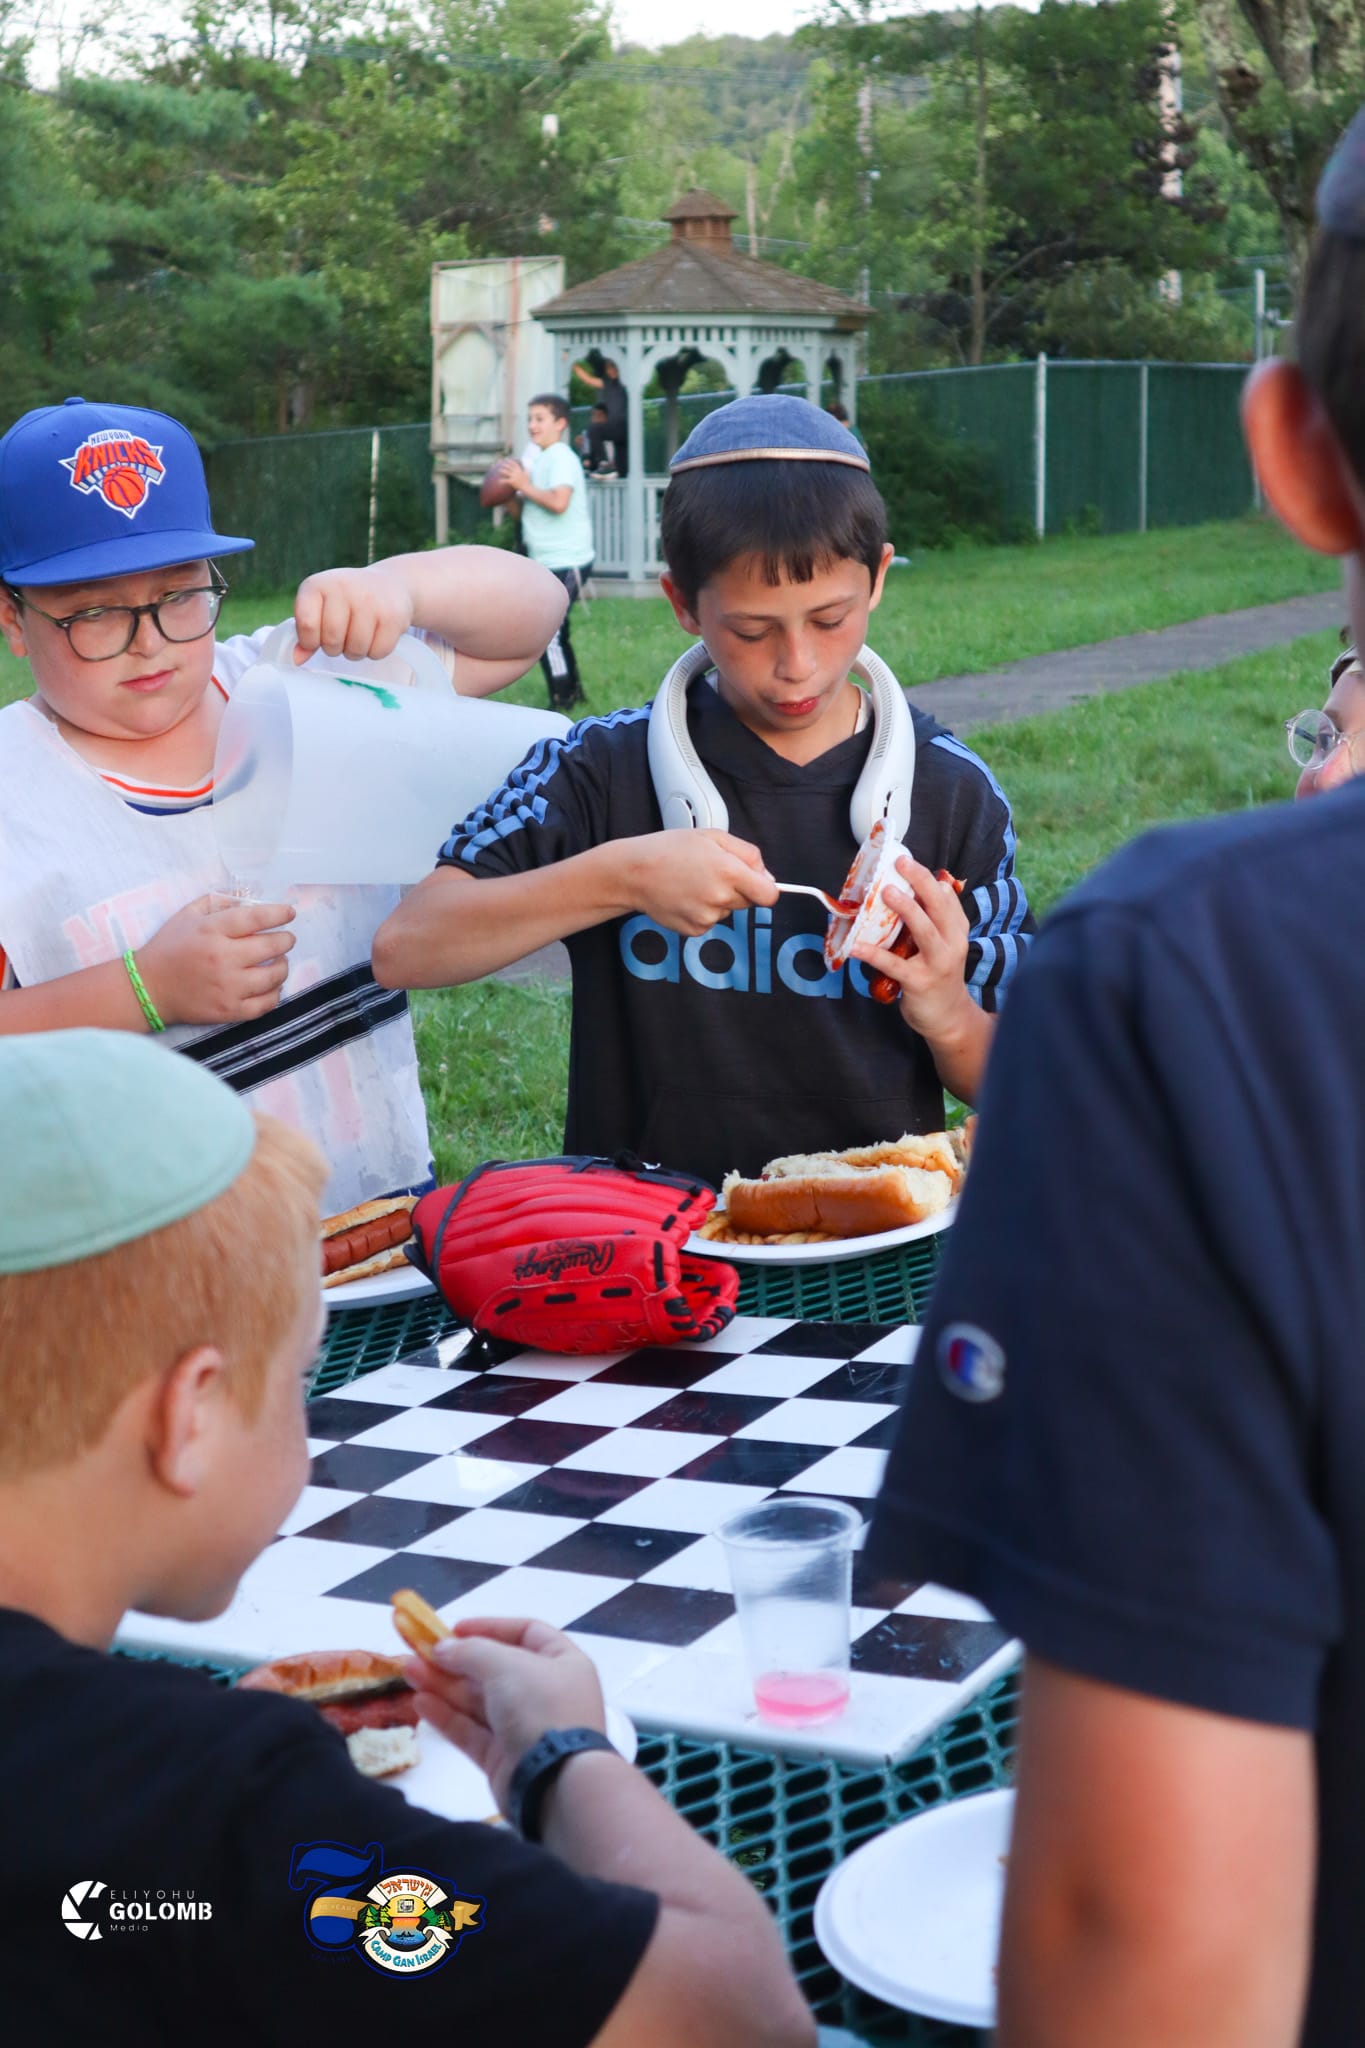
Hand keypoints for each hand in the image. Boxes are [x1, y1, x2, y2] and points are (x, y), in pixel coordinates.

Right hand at [136, 895, 295, 1026]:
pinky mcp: (229, 1011)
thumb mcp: (187, 915)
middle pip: (272, 946)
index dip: (279, 914)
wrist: (148, 989)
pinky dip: (275, 993)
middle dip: (286, 940)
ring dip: (283, 966)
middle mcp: (222, 958)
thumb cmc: (169, 948)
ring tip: (279, 961)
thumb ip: (217, 901)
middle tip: (286, 939)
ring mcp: (228, 987)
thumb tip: (247, 894)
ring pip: (274, 976)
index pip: (256, 918)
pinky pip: (266, 1004)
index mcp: (211, 931)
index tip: (289, 913)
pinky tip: (271, 985)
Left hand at [293, 565, 413, 662]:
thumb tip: (296, 659)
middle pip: (331, 641)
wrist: (390, 583)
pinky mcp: (392, 616)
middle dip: (335, 647)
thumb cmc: (347, 600)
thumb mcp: (321, 607)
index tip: (318, 637)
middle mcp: (342, 588)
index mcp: (317, 585)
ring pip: (355, 650)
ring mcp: (369, 601)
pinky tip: (376, 635)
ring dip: (355, 651)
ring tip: (359, 635)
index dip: (310, 641)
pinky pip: (378, 652)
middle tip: (342, 636)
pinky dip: (375, 651)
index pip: (306, 626)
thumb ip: (307, 631)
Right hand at [404, 1617, 606, 1811]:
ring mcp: (524, 1728)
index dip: (490, 1627)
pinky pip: (471, 1731)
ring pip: (478, 1701)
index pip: (526, 1633)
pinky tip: (419, 1702)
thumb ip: (470, 1652)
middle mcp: (545, 1693)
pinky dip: (446, 1716)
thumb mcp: (507, 1665)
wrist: (556, 1783)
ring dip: (442, 1684)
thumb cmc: (541, 1708)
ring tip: (407, 1670)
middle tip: (417, 1650)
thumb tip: (442, 1647)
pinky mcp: (503, 1759)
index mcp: (562, 1662)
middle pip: (495, 1668)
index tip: (454, 1628)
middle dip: (455, 1660)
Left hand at [498, 459, 530, 493]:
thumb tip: (528, 467)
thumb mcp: (528, 474)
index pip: (514, 464)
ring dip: (502, 471)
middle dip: (505, 465)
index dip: (510, 461)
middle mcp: (516, 472)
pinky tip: (499, 481)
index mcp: (519, 470)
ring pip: (506, 472)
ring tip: (499, 470)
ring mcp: (513, 476)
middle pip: (509, 467)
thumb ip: (527, 470)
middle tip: (501, 464)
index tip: (506, 459)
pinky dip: (502, 481)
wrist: (527, 487)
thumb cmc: (527, 481)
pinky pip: (505, 480)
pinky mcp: (512, 481)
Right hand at [621, 829, 777, 934]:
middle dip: (738, 889)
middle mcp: (720, 898)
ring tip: (692, 883)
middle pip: (748, 902)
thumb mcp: (714, 836)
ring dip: (717, 900)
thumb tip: (768, 878)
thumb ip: (749, 855)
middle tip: (711, 873)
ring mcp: (707, 917)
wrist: (634, 872)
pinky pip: (709, 922)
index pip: (769, 895)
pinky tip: (684, 896)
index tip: (758, 884)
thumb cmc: (670, 849)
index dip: (766, 889)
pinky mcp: (694, 929)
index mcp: (730, 872)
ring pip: (727, 911)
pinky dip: (701, 911)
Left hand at [853, 855, 972, 1043]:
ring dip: (906, 909)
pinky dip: (874, 954)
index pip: (947, 898)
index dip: (928, 877)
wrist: (949, 1017)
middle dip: (920, 882)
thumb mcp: (947, 944)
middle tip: (900, 865)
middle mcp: (951, 944)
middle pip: (939, 906)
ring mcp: (937, 963)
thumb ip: (939, 918)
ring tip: (886, 893)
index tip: (906, 861)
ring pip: (924, 930)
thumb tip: (933, 884)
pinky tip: (856, 946)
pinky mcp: (919, 982)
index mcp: (957, 931)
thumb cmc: (941, 975)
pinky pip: (894, 965)